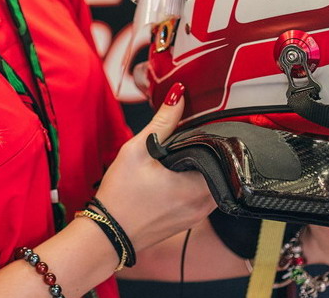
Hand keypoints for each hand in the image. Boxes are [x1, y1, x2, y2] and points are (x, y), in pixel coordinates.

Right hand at [92, 83, 215, 252]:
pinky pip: (200, 195)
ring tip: (176, 155)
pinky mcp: (190, 221)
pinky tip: (172, 175)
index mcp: (199, 186)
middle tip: (182, 138)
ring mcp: (199, 216)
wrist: (108, 233)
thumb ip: (163, 122)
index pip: (220, 152)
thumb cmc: (121, 195)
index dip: (210, 134)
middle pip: (217, 167)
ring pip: (209, 181)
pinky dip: (191, 183)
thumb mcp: (138, 151)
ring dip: (197, 167)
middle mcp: (206, 204)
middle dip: (202, 151)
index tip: (196, 124)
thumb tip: (179, 95)